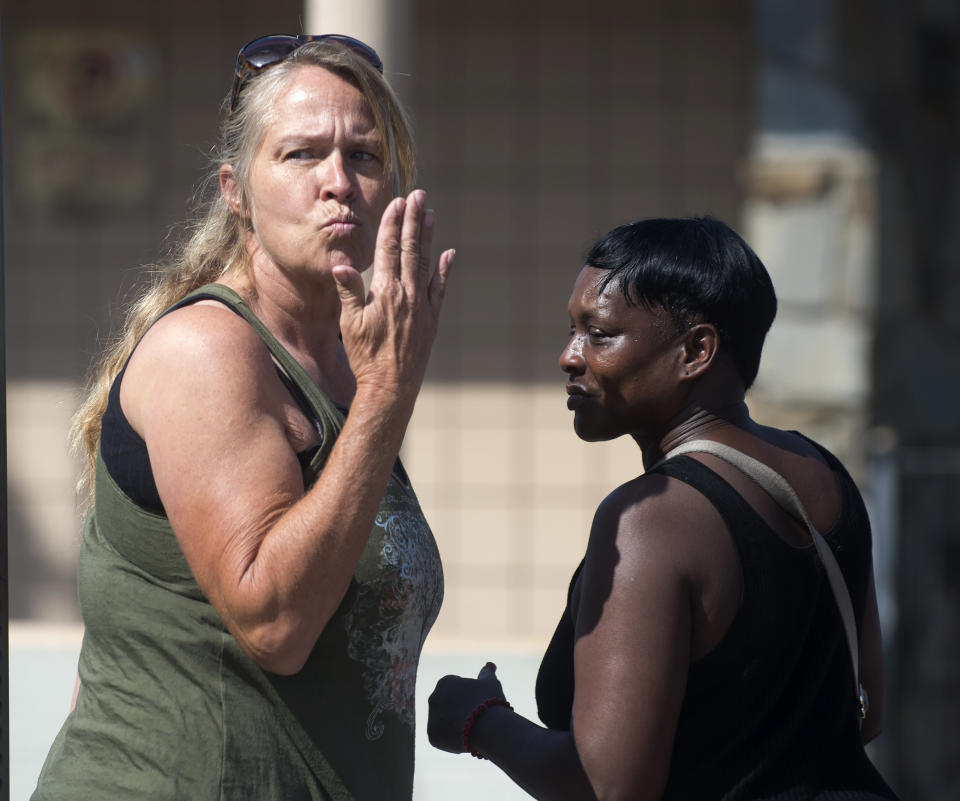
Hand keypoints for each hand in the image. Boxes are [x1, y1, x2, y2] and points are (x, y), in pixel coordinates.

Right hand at [332, 189, 453, 403]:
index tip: (397, 203)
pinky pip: (440, 289)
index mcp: (385, 292)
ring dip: (428, 238)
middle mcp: (408, 294)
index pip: (389, 250)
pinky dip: (444, 270)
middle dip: (414, 220)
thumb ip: (349, 291)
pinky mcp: (432, 320)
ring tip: (431, 215)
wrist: (391, 386)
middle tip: (419, 196)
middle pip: (410, 249)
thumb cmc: (365, 356)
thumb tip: (341, 263)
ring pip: (426, 264)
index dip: (392, 224)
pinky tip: (448, 254)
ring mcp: (423, 306)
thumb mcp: (351, 323)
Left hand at [428, 662, 506, 753]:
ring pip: (444, 722)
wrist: (488, 727)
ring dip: (454, 724)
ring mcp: (431, 717)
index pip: (455, 689)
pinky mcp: (432, 735)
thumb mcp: (490, 684)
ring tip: (471, 729)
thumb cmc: (489, 702)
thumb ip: (486, 674)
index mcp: (445, 682)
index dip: (468, 697)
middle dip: (458, 710)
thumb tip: (489, 665)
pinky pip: (442, 737)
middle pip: (447, 705)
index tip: (478, 703)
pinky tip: (465, 738)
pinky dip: (451, 739)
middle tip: (474, 718)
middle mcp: (434, 697)